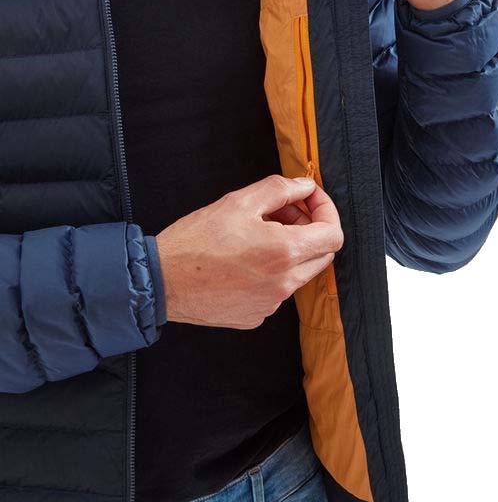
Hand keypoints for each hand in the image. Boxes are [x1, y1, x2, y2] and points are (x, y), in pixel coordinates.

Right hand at [155, 175, 343, 328]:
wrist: (160, 281)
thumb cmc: (195, 241)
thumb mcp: (239, 202)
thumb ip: (280, 190)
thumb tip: (305, 186)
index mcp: (284, 253)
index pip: (334, 235)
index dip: (326, 211)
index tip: (309, 199)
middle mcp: (284, 283)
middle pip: (322, 255)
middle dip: (310, 228)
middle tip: (282, 212)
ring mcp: (271, 303)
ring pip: (300, 272)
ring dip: (290, 249)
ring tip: (257, 232)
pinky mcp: (257, 315)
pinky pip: (278, 289)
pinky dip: (272, 271)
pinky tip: (244, 259)